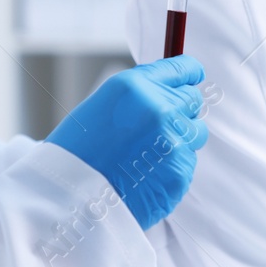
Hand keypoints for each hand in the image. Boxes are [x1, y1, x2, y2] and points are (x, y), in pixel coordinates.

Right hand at [46, 56, 209, 228]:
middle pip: (193, 100)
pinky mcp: (181, 171)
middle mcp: (159, 109)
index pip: (183, 69)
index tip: (191, 78)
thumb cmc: (78, 153)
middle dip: (180, 110)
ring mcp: (174, 141)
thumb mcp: (102, 106)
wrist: (70, 197)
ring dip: (178, 139)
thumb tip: (169, 91)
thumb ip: (140, 96)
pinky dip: (172, 167)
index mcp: (136, 86)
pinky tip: (145, 175)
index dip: (188, 74)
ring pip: (195, 132)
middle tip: (155, 129)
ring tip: (146, 155)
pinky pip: (188, 162)